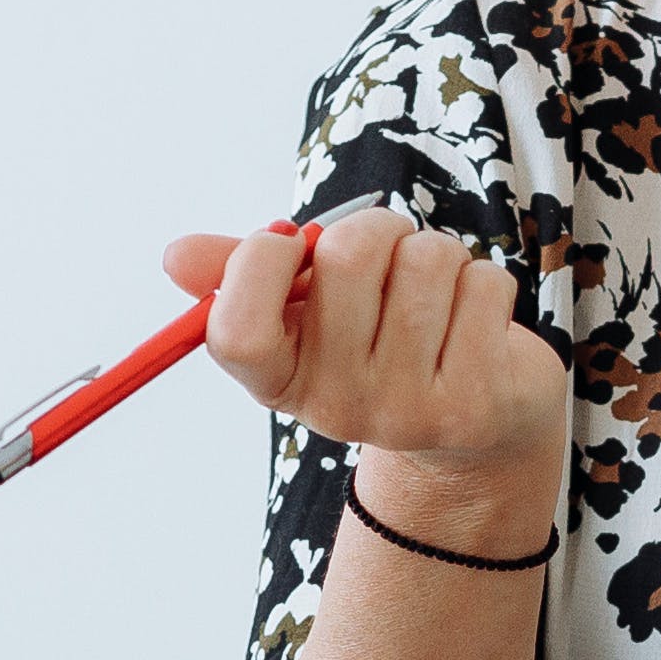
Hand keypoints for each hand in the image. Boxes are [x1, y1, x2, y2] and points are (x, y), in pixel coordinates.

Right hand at [166, 215, 568, 545]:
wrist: (475, 429)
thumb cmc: (381, 345)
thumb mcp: (309, 314)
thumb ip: (247, 277)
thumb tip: (175, 256)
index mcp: (280, 382)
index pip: (236, 328)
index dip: (259, 263)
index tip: (291, 243)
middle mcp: (336, 407)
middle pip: (347, 256)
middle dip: (378, 229)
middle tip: (389, 259)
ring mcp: (408, 413)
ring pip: (426, 258)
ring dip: (439, 256)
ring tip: (436, 297)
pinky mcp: (477, 404)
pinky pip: (483, 283)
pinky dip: (485, 284)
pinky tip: (475, 323)